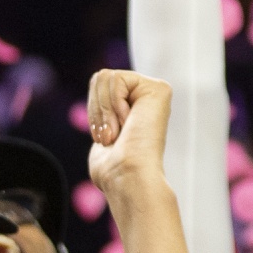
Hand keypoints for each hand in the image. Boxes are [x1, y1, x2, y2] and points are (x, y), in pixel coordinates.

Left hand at [86, 69, 172, 200]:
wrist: (126, 176)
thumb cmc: (112, 168)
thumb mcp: (102, 134)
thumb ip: (104, 116)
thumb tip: (104, 111)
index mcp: (134, 107)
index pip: (97, 85)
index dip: (94, 111)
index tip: (106, 138)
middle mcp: (146, 97)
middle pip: (100, 77)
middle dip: (97, 109)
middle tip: (112, 135)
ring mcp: (154, 92)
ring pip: (105, 77)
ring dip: (104, 110)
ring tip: (120, 131)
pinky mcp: (159, 89)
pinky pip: (116, 79)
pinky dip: (113, 105)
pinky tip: (128, 123)